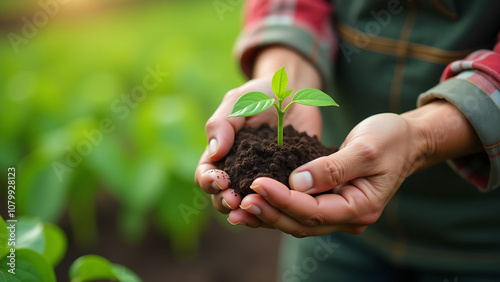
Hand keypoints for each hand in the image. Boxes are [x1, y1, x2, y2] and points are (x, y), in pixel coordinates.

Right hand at [194, 46, 323, 216]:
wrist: (296, 93)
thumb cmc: (261, 95)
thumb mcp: (238, 102)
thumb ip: (223, 123)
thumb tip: (214, 153)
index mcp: (221, 156)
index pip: (206, 176)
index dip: (209, 182)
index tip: (220, 180)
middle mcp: (239, 173)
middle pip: (224, 198)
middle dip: (226, 203)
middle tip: (235, 201)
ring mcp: (264, 181)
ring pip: (251, 207)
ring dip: (250, 214)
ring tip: (255, 210)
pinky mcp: (288, 183)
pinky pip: (280, 203)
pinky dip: (278, 209)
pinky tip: (281, 208)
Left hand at [229, 113, 419, 233]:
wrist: (406, 140)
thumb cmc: (390, 139)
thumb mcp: (365, 148)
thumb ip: (332, 168)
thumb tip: (296, 182)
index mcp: (360, 207)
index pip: (313, 210)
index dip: (283, 199)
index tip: (256, 184)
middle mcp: (348, 217)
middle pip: (301, 222)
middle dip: (269, 211)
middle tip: (238, 201)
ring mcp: (339, 212)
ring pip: (297, 221)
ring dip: (268, 213)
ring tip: (238, 206)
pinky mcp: (329, 202)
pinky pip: (299, 210)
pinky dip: (277, 206)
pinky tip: (256, 200)